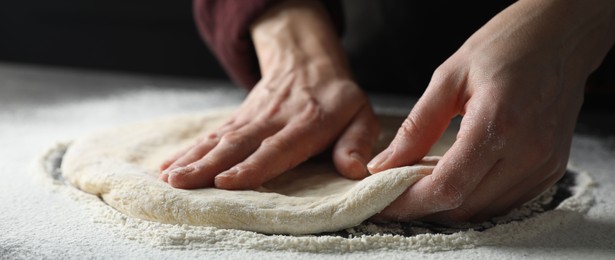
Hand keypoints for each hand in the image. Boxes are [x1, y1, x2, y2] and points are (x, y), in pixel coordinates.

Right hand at [160, 0, 378, 189]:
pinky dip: (187, 150)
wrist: (307, 62)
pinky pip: (210, 135)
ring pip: (218, 141)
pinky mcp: (237, 119)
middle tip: (181, 184)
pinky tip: (167, 165)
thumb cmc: (337, 98)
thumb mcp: (361, 115)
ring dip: (192, 160)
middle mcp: (272, 121)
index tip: (227, 182)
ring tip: (169, 179)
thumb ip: (357, 143)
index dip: (252, 166)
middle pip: (237, 145)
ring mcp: (250, 119)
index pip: (277, 148)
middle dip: (207, 166)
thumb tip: (357, 171)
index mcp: (306, 124)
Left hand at [368, 0, 614, 222]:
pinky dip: (474, 199)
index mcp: (498, 124)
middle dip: (423, 207)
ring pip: (484, 211)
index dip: (410, 203)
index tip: (383, 202)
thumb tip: (383, 165)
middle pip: (464, 207)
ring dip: (448, 206)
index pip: (447, 187)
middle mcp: (527, 153)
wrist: (560, 38)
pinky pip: (505, 202)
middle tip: (395, 193)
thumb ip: (416, 128)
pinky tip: (455, 179)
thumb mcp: (448, 78)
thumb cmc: (504, 47)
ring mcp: (543, 165)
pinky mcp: (551, 170)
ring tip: (422, 184)